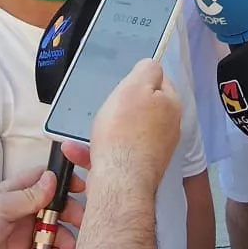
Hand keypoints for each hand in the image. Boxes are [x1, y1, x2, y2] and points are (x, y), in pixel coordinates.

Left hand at [0, 164, 84, 248]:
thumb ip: (28, 196)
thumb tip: (52, 179)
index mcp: (12, 194)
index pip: (42, 180)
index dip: (62, 182)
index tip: (81, 187)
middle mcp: (19, 213)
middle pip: (54, 208)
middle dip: (70, 214)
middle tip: (79, 222)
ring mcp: (21, 236)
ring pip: (53, 233)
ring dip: (66, 238)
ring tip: (69, 248)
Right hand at [59, 59, 180, 179]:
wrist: (118, 183)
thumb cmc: (125, 133)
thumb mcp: (135, 87)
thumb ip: (147, 70)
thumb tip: (152, 65)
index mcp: (171, 107)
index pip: (161, 82)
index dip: (139, 80)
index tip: (123, 86)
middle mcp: (168, 130)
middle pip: (142, 109)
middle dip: (119, 108)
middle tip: (104, 109)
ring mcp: (153, 151)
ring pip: (124, 133)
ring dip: (102, 131)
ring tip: (82, 132)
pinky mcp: (136, 169)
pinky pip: (114, 153)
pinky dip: (96, 151)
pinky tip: (76, 150)